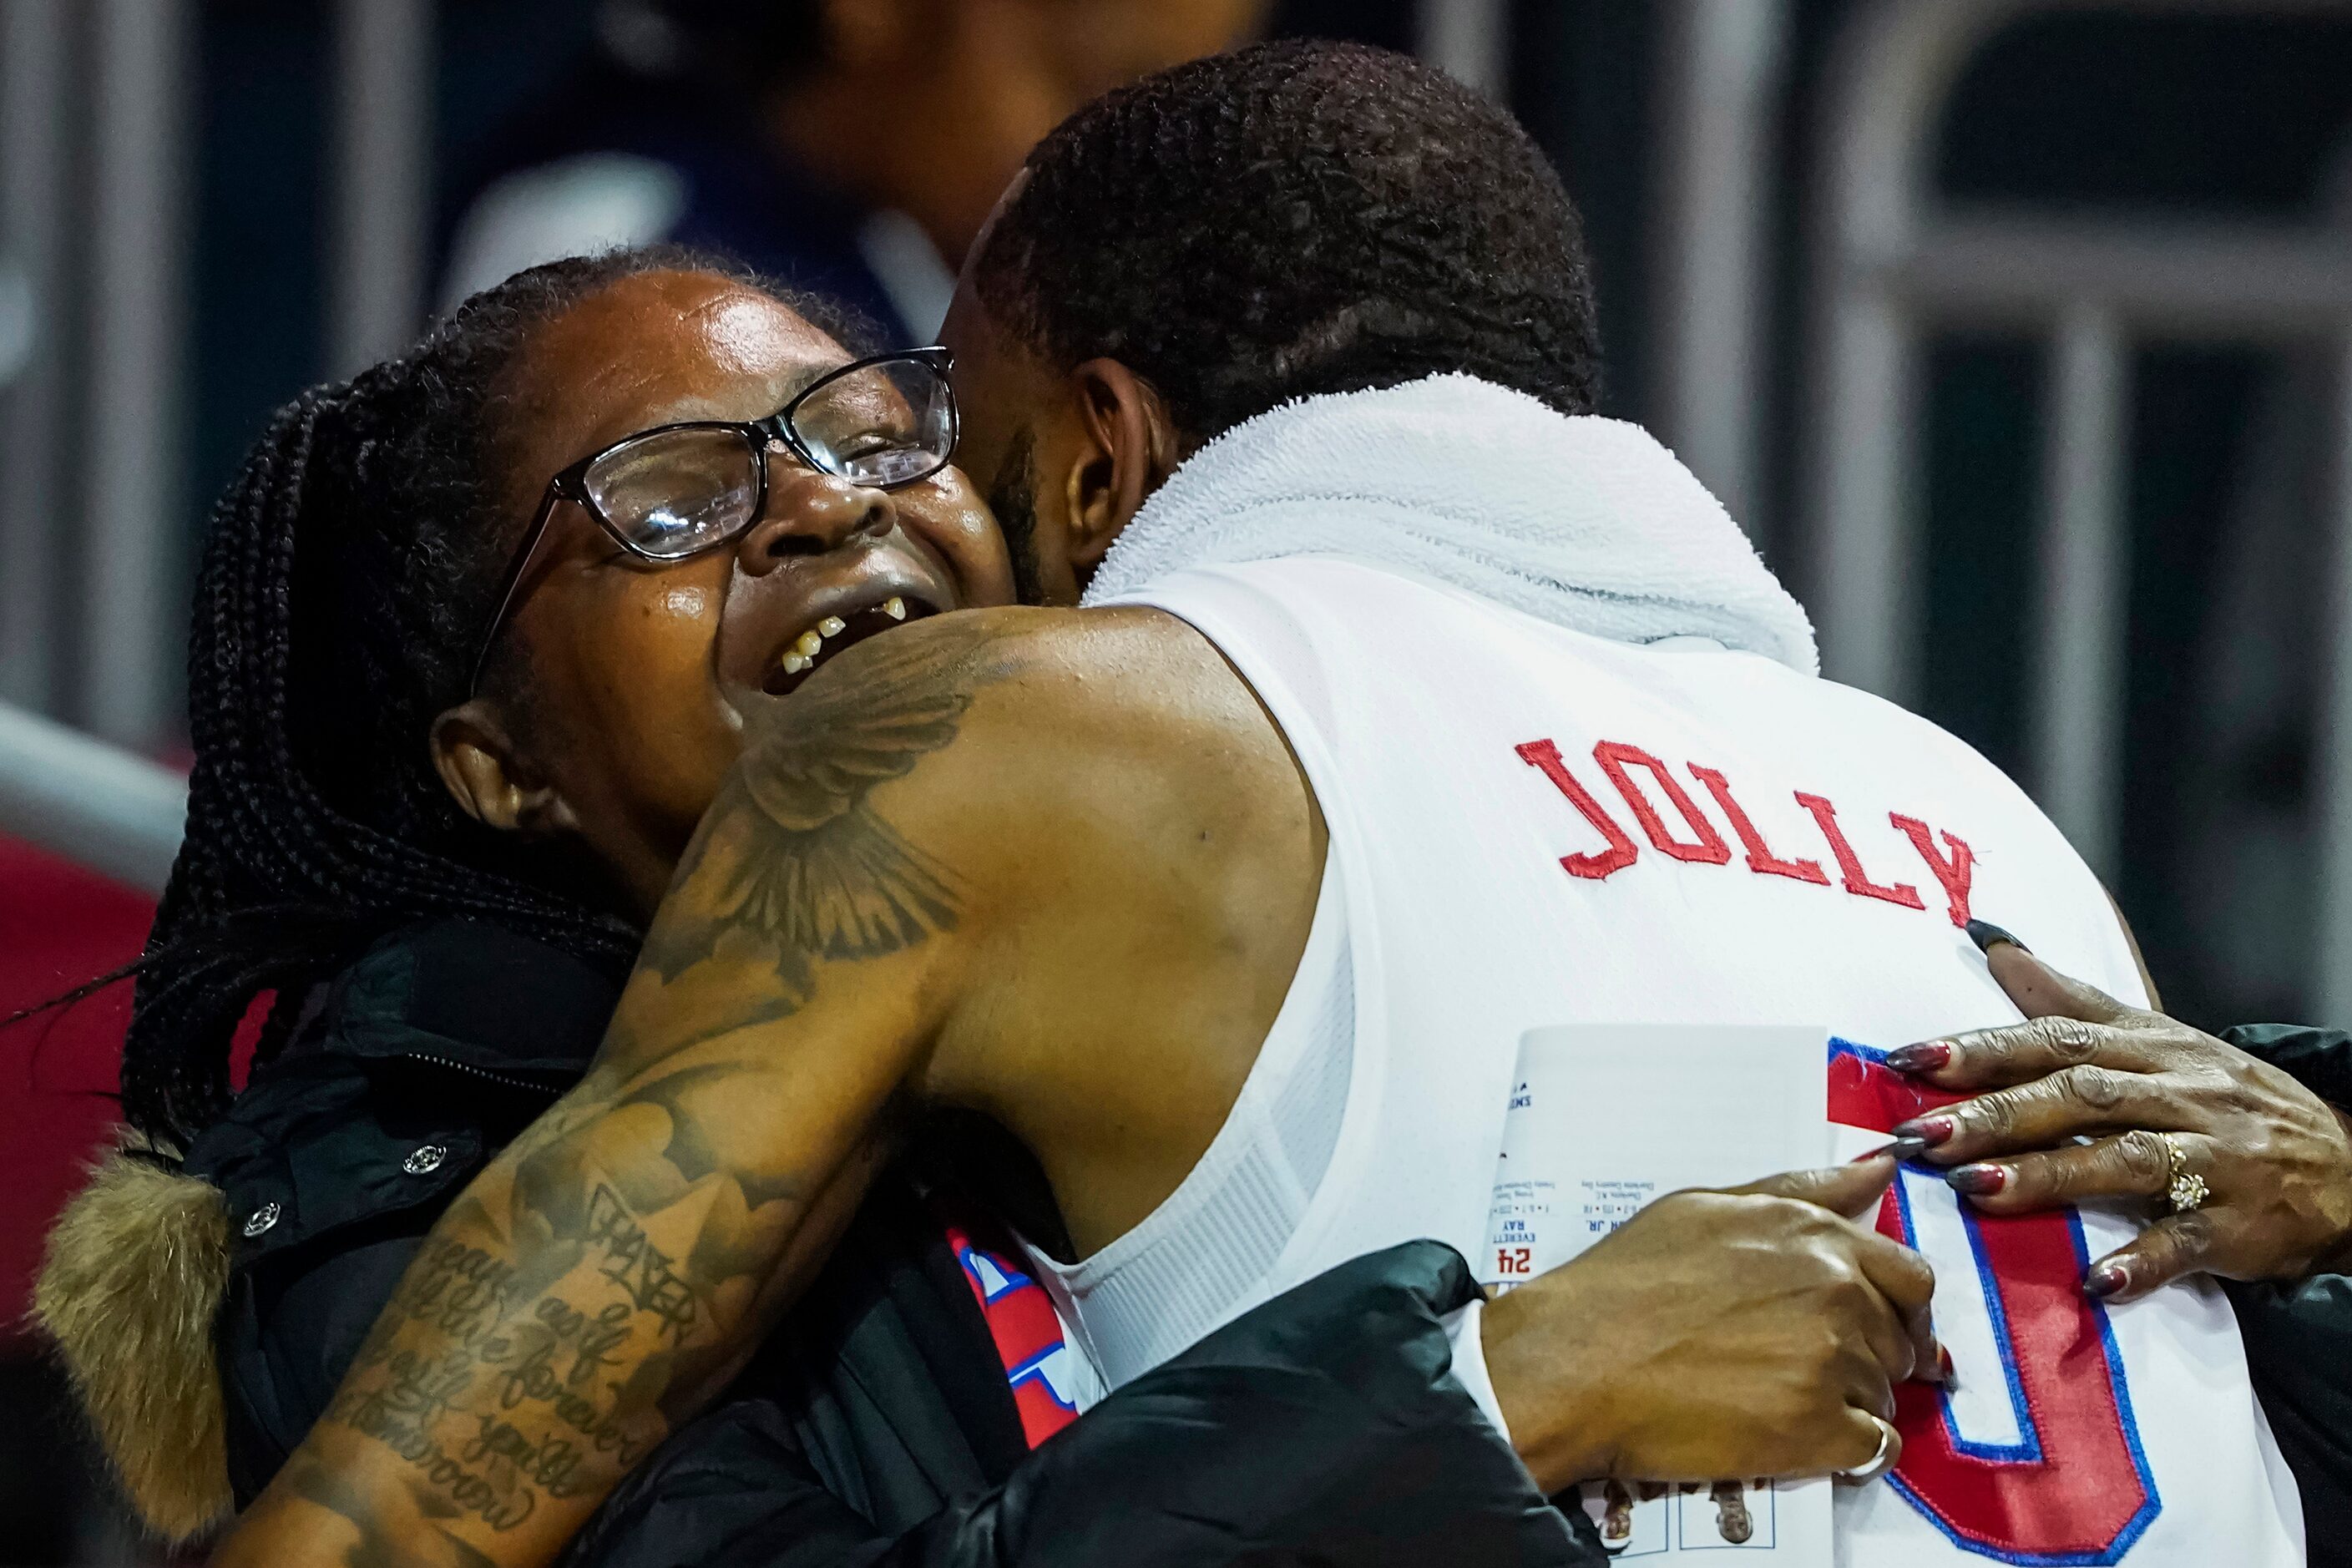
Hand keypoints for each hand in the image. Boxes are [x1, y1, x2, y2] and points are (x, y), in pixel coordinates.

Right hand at [1483, 1156, 1938, 1492]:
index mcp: (1814, 1235)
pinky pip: (1873, 1448)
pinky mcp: (1818, 1431)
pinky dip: (1848, 1450)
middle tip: (1811, 1368)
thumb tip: (1878, 1169)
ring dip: (1849, 1402)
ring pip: (1883, 1394)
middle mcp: (1837, 1291)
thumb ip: (1800, 1190)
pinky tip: (1802, 1440)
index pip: (1910, 1275)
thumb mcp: (1707, 1209)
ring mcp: (1832, 1362)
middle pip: (1900, 1339)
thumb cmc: (1626, 1281)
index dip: (1897, 1306)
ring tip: (1779, 1400)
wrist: (1576, 1361)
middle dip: (1871, 1355)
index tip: (1876, 1326)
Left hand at [1887, 935, 2351, 1300]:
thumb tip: (1993, 942)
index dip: (1983, 1048)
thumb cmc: (2226, 1098)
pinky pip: (2188, 1243)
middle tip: (1920, 1136)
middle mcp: (2179, 1095)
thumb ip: (2071, 998)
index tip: (1910, 1060)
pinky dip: (2142, 1262)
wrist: (2346, 1164)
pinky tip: (2095, 1281)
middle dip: (1996, 1114)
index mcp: (2151, 1049)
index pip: (2057, 1040)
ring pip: (2124, 1162)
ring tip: (1976, 1190)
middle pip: (2079, 1097)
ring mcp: (2213, 1160)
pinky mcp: (2239, 1226)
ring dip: (2048, 1177)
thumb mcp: (2157, 1038)